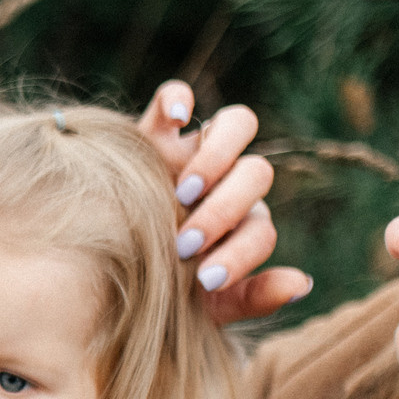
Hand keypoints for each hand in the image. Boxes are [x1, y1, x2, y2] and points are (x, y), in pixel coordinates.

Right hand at [133, 80, 313, 322]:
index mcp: (239, 222)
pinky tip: (174, 120)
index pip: (260, 228)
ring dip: (217, 158)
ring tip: (183, 192)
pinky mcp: (154, 131)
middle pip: (257, 173)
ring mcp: (192, 152)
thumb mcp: (199, 303)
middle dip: (225, 211)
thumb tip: (302, 285)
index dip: (240, 252)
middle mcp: (225, 182)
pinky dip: (178, 99)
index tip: (203, 280)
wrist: (97, 269)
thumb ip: (251, 297)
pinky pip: (175, 96)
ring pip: (238, 124)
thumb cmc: (154, 287)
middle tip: (186, 241)